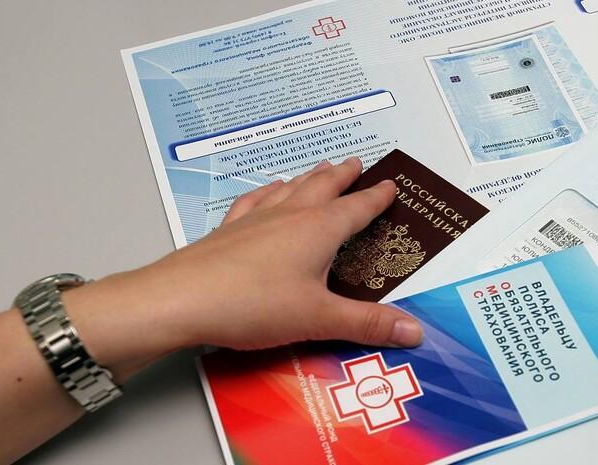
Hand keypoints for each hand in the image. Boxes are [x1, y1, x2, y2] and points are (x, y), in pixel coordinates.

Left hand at [63, 157, 422, 380]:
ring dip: (309, 178)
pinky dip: (267, 192)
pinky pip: (254, 201)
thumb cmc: (253, 304)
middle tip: (356, 162)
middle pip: (322, 187)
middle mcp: (289, 216)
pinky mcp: (228, 231)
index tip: (390, 186)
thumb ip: (368, 323)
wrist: (181, 300)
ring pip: (290, 189)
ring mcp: (255, 220)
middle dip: (343, 176)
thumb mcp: (319, 318)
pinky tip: (267, 191)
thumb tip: (415, 330)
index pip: (357, 208)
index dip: (376, 198)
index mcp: (318, 230)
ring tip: (320, 168)